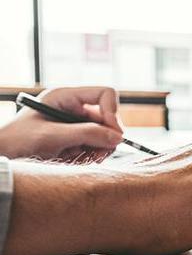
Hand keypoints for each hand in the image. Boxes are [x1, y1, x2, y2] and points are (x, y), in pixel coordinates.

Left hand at [0, 87, 122, 161]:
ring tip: (82, 158)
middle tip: (97, 154)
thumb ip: (86, 134)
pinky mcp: (75, 138)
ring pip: (105, 134)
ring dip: (99, 149)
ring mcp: (75, 124)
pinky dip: (92, 155)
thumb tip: (118, 137)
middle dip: (106, 136)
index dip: (112, 112)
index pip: (104, 94)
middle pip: (108, 117)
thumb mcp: (51, 136)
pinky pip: (96, 145)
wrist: (3, 156)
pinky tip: (76, 160)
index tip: (112, 134)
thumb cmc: (17, 141)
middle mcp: (73, 108)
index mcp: (66, 97)